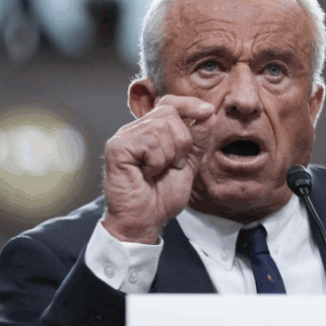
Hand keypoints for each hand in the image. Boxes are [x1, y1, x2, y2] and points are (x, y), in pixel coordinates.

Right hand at [101, 95, 214, 243]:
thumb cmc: (161, 197)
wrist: (144, 222)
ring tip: (158, 171)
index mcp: (150, 131)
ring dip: (169, 155)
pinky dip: (156, 162)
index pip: (169, 103)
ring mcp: (123, 137)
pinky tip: (146, 174)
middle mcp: (135, 130)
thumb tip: (208, 112)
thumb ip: (197, 139)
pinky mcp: (116, 148)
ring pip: (161, 127)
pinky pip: (149, 142)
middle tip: (174, 164)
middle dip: (182, 141)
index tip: (208, 111)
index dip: (189, 104)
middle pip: (169, 112)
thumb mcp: (188, 164)